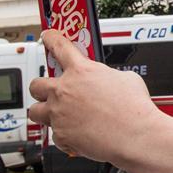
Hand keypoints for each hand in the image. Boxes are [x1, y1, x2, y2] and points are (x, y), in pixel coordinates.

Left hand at [29, 29, 161, 164]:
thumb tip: (105, 81)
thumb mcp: (126, 78)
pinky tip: (77, 135)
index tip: (48, 37)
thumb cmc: (134, 108)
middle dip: (41, 87)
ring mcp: (59, 114)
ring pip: (35, 111)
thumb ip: (107, 76)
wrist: (136, 134)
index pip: (60, 47)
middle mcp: (64, 91)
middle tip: (52, 91)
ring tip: (58, 115)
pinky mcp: (62, 136)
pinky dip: (65, 136)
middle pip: (36, 84)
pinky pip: (55, 135)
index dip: (52, 39)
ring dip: (45, 112)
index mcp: (81, 71)